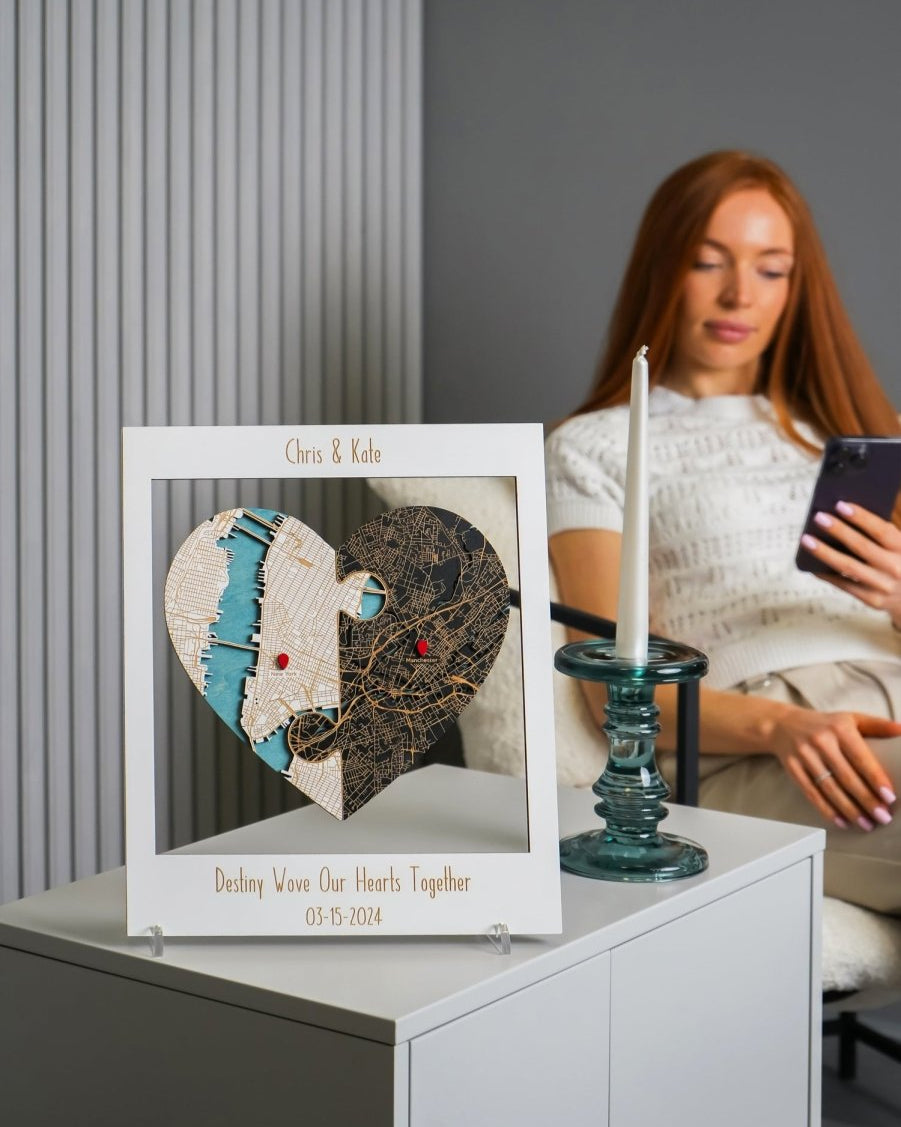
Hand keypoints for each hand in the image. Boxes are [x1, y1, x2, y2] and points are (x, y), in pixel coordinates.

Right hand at [769, 703, 899, 828]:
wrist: (782, 725)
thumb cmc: (824, 724)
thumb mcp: (851, 719)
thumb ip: (877, 725)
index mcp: (839, 728)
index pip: (861, 758)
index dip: (875, 779)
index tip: (889, 797)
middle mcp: (821, 741)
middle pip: (846, 777)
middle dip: (867, 800)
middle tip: (882, 817)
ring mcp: (804, 755)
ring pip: (829, 788)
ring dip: (849, 809)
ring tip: (866, 823)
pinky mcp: (792, 768)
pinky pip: (811, 793)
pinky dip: (827, 810)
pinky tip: (841, 821)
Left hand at [800, 501, 900, 625]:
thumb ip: (883, 535)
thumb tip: (845, 515)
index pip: (882, 531)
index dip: (861, 517)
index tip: (840, 505)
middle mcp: (896, 568)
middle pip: (862, 546)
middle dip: (838, 530)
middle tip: (819, 517)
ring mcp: (884, 586)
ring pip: (848, 567)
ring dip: (825, 552)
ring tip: (807, 540)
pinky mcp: (874, 600)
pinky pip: (845, 585)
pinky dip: (827, 574)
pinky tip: (813, 564)